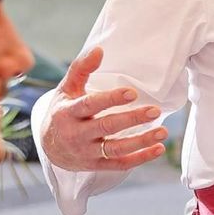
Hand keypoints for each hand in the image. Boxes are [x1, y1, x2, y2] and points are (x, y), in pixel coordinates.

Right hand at [40, 46, 168, 171]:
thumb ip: (81, 69)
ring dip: (141, 141)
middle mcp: (76, 134)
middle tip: (155, 111)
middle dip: (131, 120)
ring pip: (115, 149)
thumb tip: (99, 49)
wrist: (50, 147)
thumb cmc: (64, 111)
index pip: (90, 105)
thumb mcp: (66, 89)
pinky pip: (120, 164)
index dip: (111, 99)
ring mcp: (86, 152)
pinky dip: (140, 158)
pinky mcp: (96, 165)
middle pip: (106, 127)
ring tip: (163, 131)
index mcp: (68, 112)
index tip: (133, 93)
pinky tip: (158, 148)